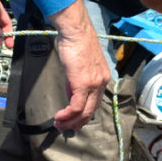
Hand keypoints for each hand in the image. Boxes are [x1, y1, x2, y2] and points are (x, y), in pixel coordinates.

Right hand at [49, 0, 109, 131]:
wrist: (76, 32)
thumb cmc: (76, 43)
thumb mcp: (80, 65)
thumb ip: (77, 80)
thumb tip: (71, 92)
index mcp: (102, 77)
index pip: (95, 102)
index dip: (84, 114)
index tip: (73, 119)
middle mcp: (101, 82)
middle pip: (91, 110)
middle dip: (78, 122)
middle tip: (66, 128)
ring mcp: (93, 84)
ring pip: (84, 112)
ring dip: (71, 122)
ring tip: (59, 125)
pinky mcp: (83, 84)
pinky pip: (76, 107)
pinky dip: (67, 116)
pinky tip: (59, 117)